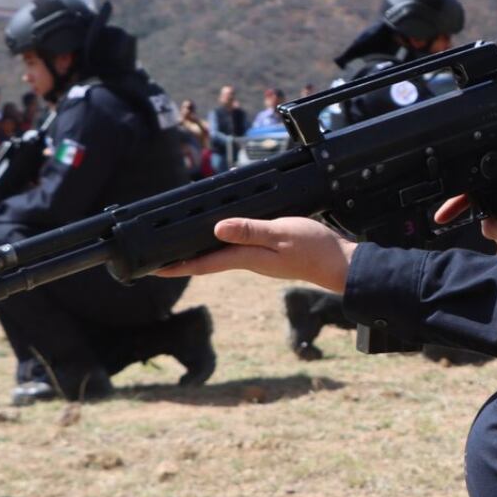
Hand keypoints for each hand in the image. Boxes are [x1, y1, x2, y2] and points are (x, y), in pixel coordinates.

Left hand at [153, 216, 354, 290]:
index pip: (204, 263)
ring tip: (181, 251)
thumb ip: (250, 231)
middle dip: (182, 261)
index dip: (177, 265)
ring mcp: (260, 260)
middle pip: (208, 261)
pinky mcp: (271, 255)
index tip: (154, 268)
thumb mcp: (281, 234)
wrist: (342, 265)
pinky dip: (221, 246)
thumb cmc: (315, 249)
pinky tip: (221, 239)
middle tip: (158, 261)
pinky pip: (238, 251)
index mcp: (248, 258)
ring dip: (200, 254)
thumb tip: (217, 229)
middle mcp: (250, 262)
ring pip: (221, 256)